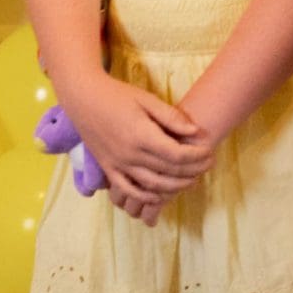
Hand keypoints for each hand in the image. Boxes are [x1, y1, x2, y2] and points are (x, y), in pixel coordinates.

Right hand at [63, 72, 211, 215]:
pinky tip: (160, 196)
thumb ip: (171, 117)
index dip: (196, 157)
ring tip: (192, 180)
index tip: (209, 152)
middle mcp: (129, 155)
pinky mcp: (108, 169)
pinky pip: (127, 190)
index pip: (177, 155)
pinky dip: (145, 197)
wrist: (83, 98)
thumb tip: (195, 131)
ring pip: (151, 185)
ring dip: (175, 187)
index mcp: (141, 136)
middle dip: (193, 171)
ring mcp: (117, 164)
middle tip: (208, 165)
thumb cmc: (118, 95)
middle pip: (168, 171)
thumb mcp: (148, 100)